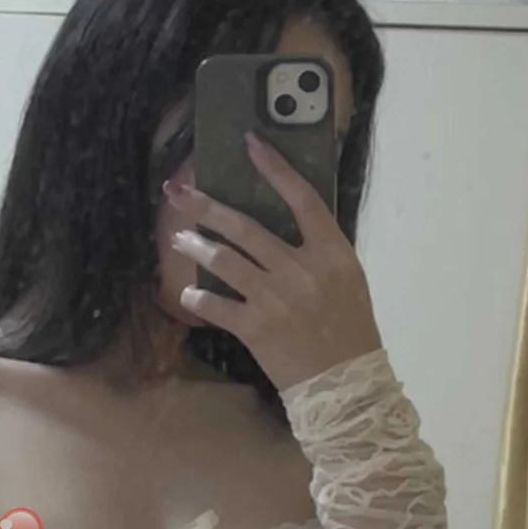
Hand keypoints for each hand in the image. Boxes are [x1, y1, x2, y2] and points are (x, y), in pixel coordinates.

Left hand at [157, 135, 383, 394]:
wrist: (345, 385)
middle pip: (247, 228)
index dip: (276, 169)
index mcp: (333, 253)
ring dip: (196, 248)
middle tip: (180, 194)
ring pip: (225, 261)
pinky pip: (216, 305)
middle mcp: (302, 270)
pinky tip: (187, 296)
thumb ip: (319, 251)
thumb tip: (286, 222)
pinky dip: (198, 300)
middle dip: (208, 208)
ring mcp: (276, 298)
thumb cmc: (349, 331)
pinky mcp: (255, 327)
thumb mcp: (347, 281)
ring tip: (179, 240)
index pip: (303, 198)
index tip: (251, 143)